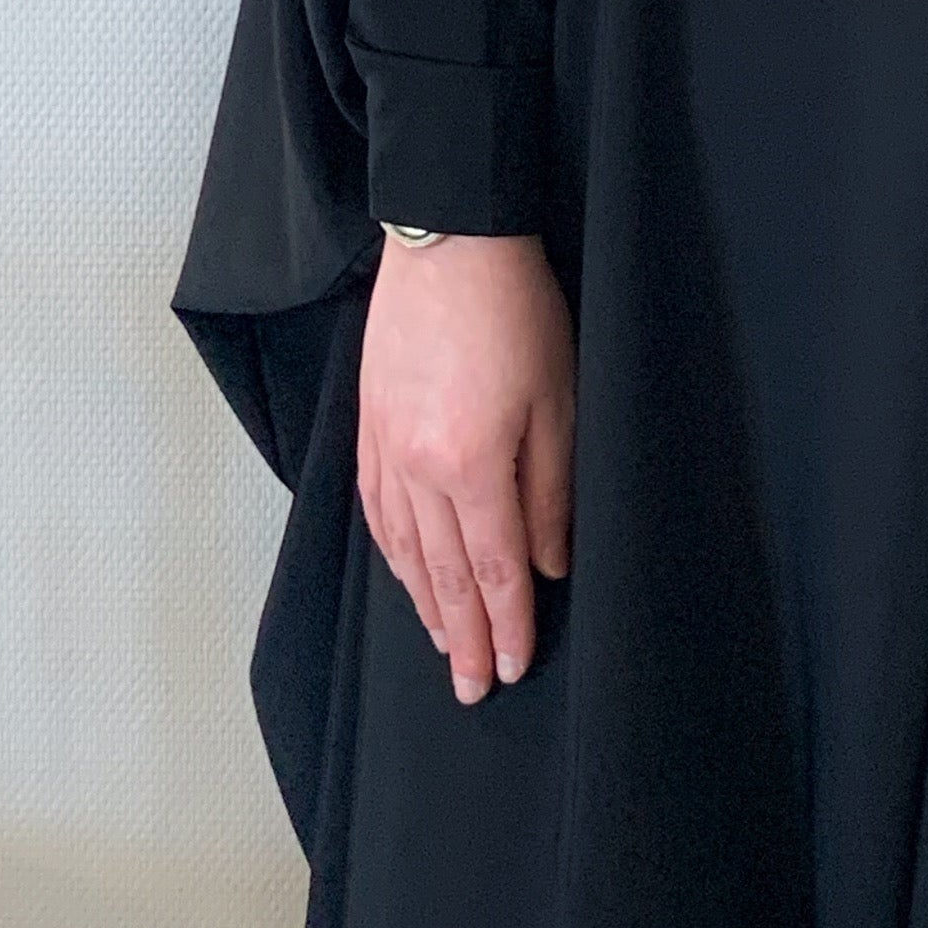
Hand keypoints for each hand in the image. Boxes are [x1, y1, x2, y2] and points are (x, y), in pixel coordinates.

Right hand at [357, 231, 575, 703]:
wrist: (448, 239)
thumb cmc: (515, 310)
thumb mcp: (559, 400)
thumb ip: (552, 492)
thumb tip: (550, 565)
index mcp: (471, 466)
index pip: (492, 570)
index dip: (508, 625)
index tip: (516, 667)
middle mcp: (418, 468)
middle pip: (443, 574)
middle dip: (462, 637)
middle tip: (475, 688)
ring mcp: (385, 446)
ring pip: (403, 548)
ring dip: (424, 603)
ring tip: (442, 643)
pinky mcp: (368, 423)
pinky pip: (374, 507)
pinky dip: (390, 552)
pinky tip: (401, 570)